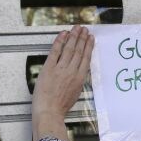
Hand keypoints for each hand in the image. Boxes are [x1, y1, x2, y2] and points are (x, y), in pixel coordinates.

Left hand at [31, 25, 93, 140]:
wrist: (50, 111)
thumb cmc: (61, 106)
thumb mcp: (75, 93)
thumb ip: (77, 81)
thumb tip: (79, 73)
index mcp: (80, 78)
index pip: (86, 58)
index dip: (89, 47)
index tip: (91, 39)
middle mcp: (72, 71)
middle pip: (79, 51)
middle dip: (82, 38)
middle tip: (85, 30)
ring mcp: (61, 68)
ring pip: (70, 49)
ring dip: (74, 37)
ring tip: (77, 29)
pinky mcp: (49, 68)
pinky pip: (56, 51)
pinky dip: (60, 41)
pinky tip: (63, 34)